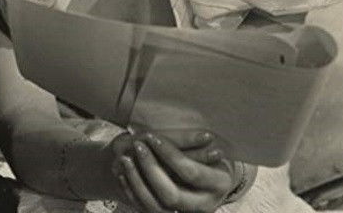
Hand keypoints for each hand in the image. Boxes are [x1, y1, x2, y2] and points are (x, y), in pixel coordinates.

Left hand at [110, 129, 243, 212]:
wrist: (190, 174)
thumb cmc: (194, 153)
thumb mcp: (197, 145)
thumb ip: (194, 143)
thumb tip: (207, 137)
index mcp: (219, 184)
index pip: (191, 173)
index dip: (170, 154)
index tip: (151, 137)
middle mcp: (204, 204)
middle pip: (172, 196)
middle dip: (151, 170)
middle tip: (137, 146)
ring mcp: (185, 212)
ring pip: (156, 207)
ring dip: (137, 182)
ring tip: (124, 159)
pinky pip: (145, 209)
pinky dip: (132, 191)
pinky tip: (122, 173)